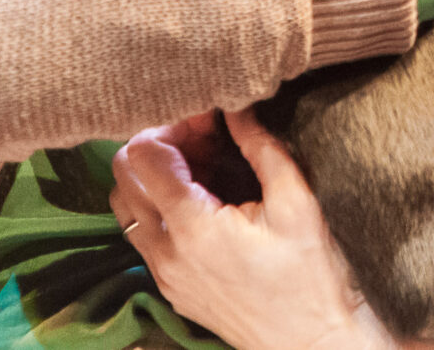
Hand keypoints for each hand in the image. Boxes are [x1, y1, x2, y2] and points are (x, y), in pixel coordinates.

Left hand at [111, 106, 433, 349]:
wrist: (310, 342)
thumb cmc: (310, 275)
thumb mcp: (296, 202)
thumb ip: (261, 147)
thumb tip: (237, 107)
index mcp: (192, 226)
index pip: (144, 154)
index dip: (174, 125)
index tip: (211, 120)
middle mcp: (164, 251)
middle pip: (123, 174)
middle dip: (159, 144)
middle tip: (205, 137)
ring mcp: (162, 273)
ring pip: (125, 205)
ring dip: (154, 175)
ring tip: (203, 167)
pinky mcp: (169, 287)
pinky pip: (142, 234)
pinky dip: (159, 205)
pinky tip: (204, 201)